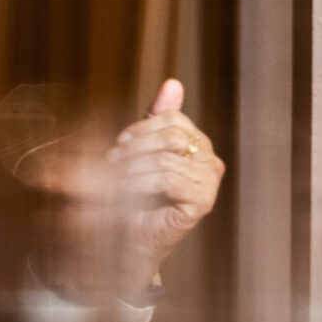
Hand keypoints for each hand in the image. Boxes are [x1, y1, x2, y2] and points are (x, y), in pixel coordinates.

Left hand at [105, 79, 224, 290]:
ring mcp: (209, 181)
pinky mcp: (203, 200)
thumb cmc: (138, 197)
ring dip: (133, 168)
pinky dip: (141, 182)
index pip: (172, 119)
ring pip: (166, 158)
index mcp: (198, 143)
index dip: (142, 128)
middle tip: (111, 161)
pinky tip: (128, 191)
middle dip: (135, 148)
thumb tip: (173, 82)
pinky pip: (169, 178)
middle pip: (170, 136)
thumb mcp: (143, 152)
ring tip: (115, 180)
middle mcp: (210, 160)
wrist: (133, 239)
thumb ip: (156, 120)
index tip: (119, 143)